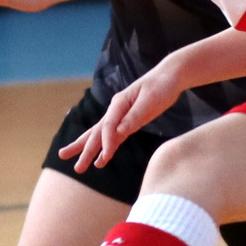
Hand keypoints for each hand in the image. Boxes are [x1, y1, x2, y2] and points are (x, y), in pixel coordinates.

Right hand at [56, 60, 185, 169]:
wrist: (170, 76)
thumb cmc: (161, 86)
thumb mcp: (150, 100)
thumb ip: (135, 116)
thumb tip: (120, 132)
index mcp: (119, 103)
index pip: (108, 126)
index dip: (106, 143)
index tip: (105, 158)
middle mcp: (116, 110)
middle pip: (97, 133)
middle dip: (85, 150)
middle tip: (76, 168)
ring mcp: (121, 117)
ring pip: (101, 136)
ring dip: (89, 151)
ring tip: (78, 167)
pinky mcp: (129, 122)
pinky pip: (114, 138)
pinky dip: (106, 149)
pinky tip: (100, 160)